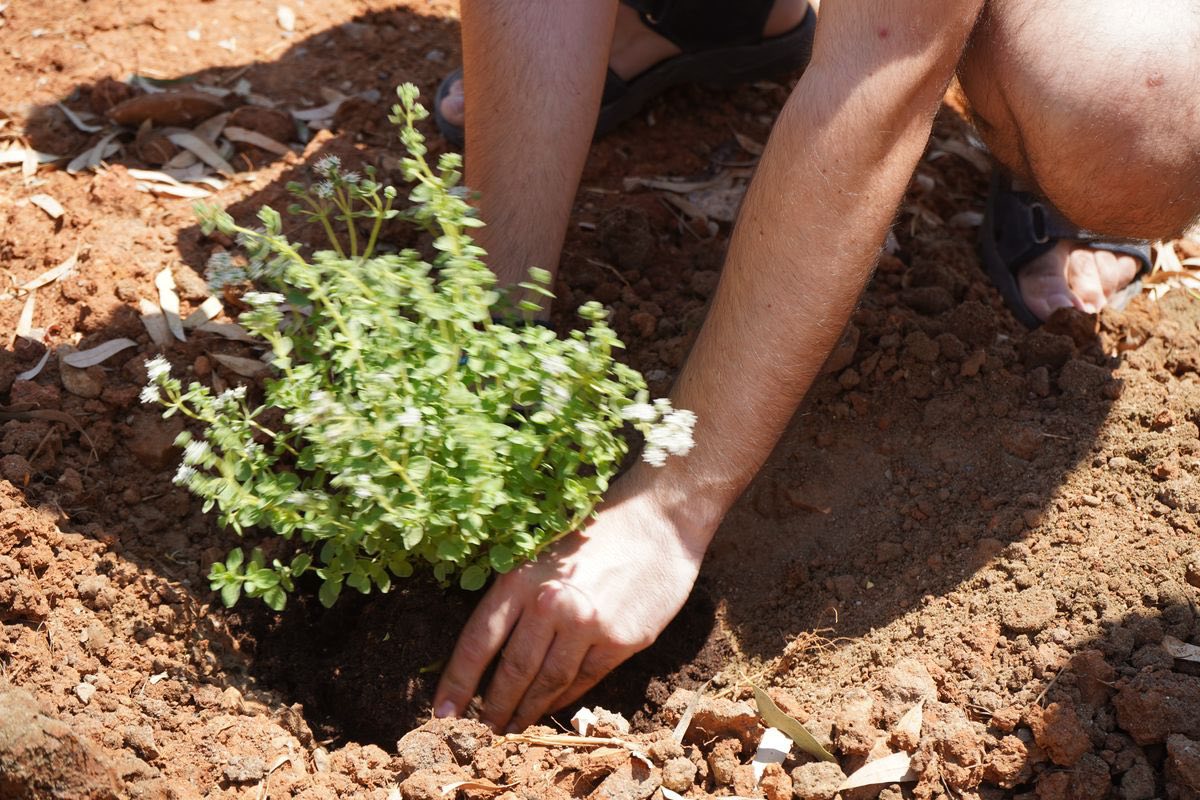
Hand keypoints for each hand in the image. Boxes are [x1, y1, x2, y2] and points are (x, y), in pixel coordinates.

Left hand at [433, 467, 718, 732]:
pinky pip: (584, 680)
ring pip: (547, 683)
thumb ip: (519, 597)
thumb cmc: (597, 530)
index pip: (477, 642)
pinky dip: (563, 699)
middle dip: (491, 709)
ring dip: (525, 712)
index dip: (457, 683)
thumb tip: (492, 651)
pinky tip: (549, 709)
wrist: (659, 519)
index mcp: (522, 579)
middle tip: (478, 734)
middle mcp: (549, 604)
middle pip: (511, 672)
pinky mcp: (620, 641)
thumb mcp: (543, 554)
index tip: (441, 713)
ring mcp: (587, 626)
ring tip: (511, 730)